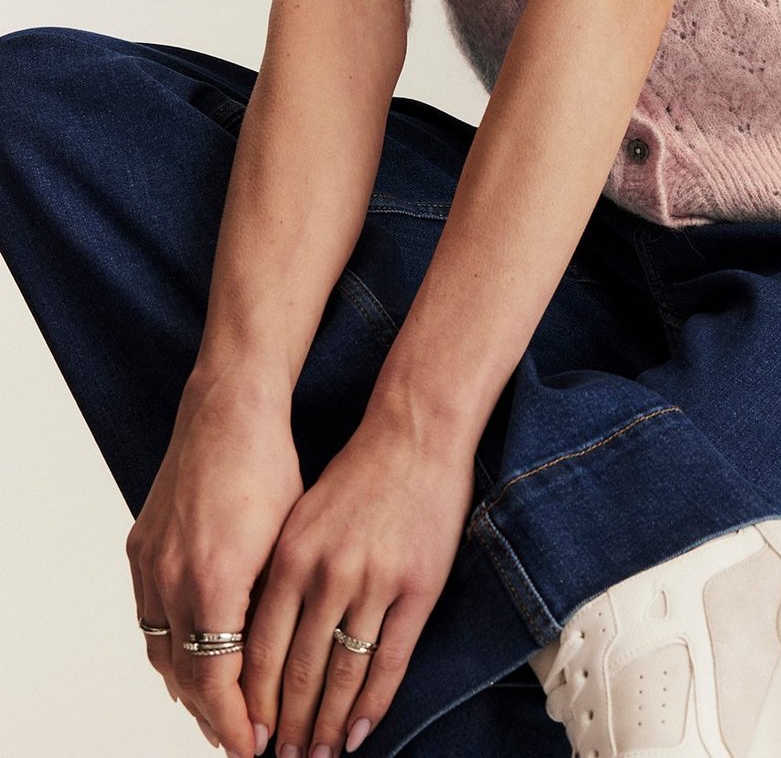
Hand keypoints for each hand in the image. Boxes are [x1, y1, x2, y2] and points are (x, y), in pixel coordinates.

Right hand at [125, 367, 303, 757]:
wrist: (229, 409)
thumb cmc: (271, 468)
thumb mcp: (287, 543)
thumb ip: (275, 608)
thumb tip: (284, 667)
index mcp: (215, 582)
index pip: (218, 682)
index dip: (236, 722)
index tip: (257, 747)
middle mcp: (173, 579)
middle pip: (186, 677)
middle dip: (213, 716)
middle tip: (241, 742)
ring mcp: (150, 564)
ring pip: (162, 652)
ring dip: (189, 688)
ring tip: (219, 714)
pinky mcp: (140, 548)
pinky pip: (148, 619)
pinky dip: (169, 649)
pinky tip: (191, 660)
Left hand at [239, 403, 476, 757]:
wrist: (415, 433)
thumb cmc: (357, 473)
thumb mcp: (299, 518)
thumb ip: (280, 575)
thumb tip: (258, 640)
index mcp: (290, 556)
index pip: (258, 648)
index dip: (251, 700)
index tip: (245, 735)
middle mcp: (326, 573)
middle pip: (298, 669)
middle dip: (287, 724)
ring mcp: (373, 580)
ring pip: (343, 672)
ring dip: (329, 723)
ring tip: (320, 755)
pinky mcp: (417, 586)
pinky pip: (390, 658)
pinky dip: (374, 702)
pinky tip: (362, 730)